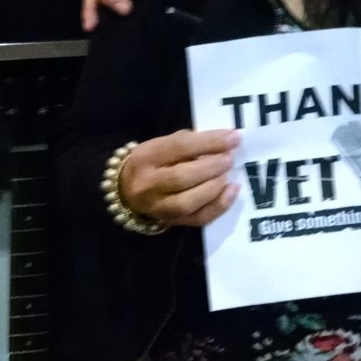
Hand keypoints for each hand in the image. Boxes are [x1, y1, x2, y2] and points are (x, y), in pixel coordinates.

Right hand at [119, 129, 241, 226]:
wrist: (127, 191)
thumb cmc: (151, 162)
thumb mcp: (162, 144)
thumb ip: (188, 142)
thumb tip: (222, 142)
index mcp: (146, 157)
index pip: (179, 147)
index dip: (209, 142)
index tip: (233, 137)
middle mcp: (148, 185)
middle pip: (182, 177)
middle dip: (212, 167)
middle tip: (230, 158)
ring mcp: (159, 208)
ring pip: (189, 202)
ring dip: (215, 186)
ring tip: (228, 173)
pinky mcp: (172, 223)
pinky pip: (199, 219)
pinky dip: (220, 205)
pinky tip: (232, 190)